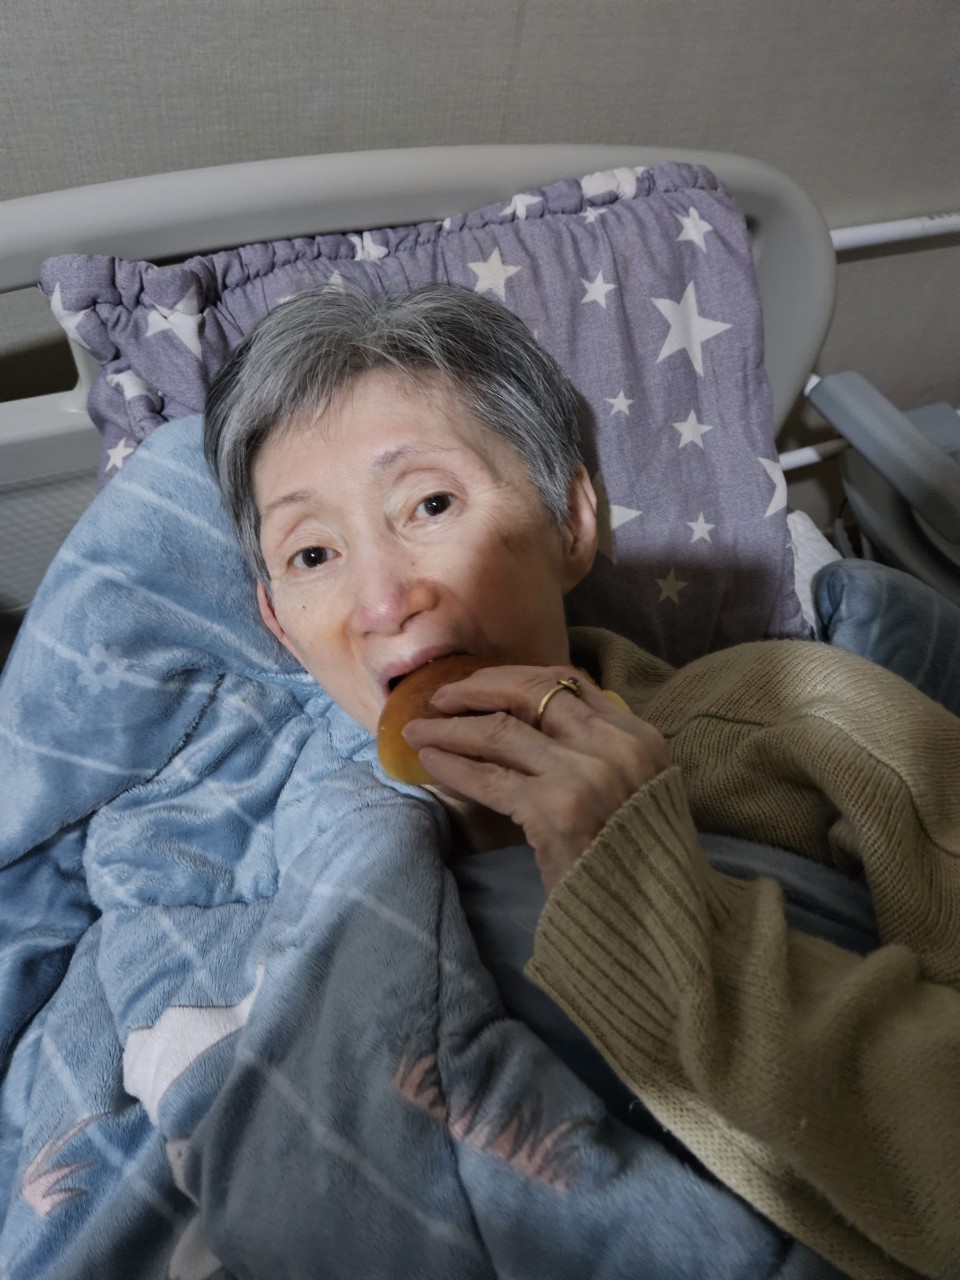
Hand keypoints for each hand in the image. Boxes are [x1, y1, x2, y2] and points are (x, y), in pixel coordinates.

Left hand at [400, 665, 667, 892]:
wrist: (651, 922)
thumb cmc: (633, 860)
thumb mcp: (633, 788)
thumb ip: (595, 751)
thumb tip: (522, 723)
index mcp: (639, 735)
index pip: (569, 681)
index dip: (514, 678)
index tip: (478, 685)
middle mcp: (616, 746)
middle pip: (530, 693)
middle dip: (476, 690)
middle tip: (440, 698)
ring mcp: (587, 775)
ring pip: (500, 731)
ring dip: (451, 728)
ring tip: (418, 731)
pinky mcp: (556, 810)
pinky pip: (489, 777)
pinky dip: (453, 765)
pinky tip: (431, 762)